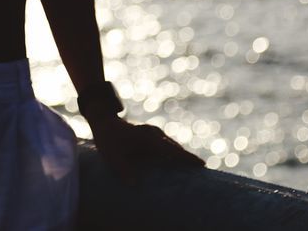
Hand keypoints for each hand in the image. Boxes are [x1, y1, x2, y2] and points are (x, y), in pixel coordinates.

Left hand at [89, 115, 203, 183]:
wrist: (104, 122)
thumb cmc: (109, 140)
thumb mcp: (112, 156)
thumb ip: (123, 170)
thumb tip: (134, 185)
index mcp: (148, 138)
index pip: (171, 150)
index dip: (186, 158)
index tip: (201, 164)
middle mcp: (155, 134)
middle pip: (176, 148)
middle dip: (188, 159)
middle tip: (202, 170)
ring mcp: (155, 133)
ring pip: (172, 146)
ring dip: (182, 156)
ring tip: (195, 169)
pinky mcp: (153, 136)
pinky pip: (168, 145)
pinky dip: (175, 153)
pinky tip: (178, 162)